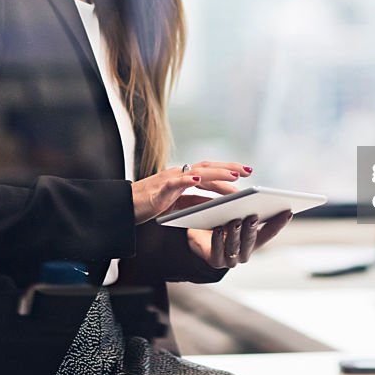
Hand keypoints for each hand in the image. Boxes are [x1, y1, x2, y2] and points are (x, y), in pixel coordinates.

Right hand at [131, 161, 250, 223]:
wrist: (125, 207)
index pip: (209, 171)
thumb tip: (215, 204)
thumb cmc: (150, 204)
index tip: (246, 172)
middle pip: (207, 167)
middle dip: (228, 168)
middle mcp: (179, 174)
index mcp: (184, 178)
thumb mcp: (178, 204)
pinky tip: (197, 179)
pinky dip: (186, 179)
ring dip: (216, 173)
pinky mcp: (159, 189)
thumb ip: (195, 201)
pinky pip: (174, 182)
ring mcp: (169, 179)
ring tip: (233, 175)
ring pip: (196, 172)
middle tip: (249, 171)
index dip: (227, 170)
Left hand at [187, 210, 292, 268]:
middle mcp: (245, 252)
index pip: (270, 232)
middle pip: (251, 240)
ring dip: (235, 234)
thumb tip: (253, 196)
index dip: (280, 222)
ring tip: (235, 221)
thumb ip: (244, 208)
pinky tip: (217, 229)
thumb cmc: (218, 220)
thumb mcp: (234, 213)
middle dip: (252, 228)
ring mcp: (231, 259)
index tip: (288, 210)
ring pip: (235, 247)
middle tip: (253, 215)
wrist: (197, 236)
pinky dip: (218, 240)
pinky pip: (217, 252)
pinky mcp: (215, 261)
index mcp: (254, 240)